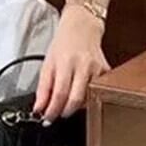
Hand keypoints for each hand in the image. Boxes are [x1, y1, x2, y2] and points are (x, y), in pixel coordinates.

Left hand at [33, 4, 110, 122]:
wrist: (82, 26)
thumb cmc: (63, 43)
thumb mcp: (48, 62)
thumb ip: (43, 87)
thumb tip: (39, 108)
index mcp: (65, 62)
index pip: (59, 93)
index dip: (53, 111)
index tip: (47, 119)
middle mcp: (83, 65)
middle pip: (76, 99)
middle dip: (65, 112)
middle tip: (58, 115)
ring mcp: (97, 69)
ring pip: (88, 98)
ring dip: (76, 106)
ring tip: (68, 102)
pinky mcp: (107, 71)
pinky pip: (98, 92)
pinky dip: (88, 97)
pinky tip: (81, 93)